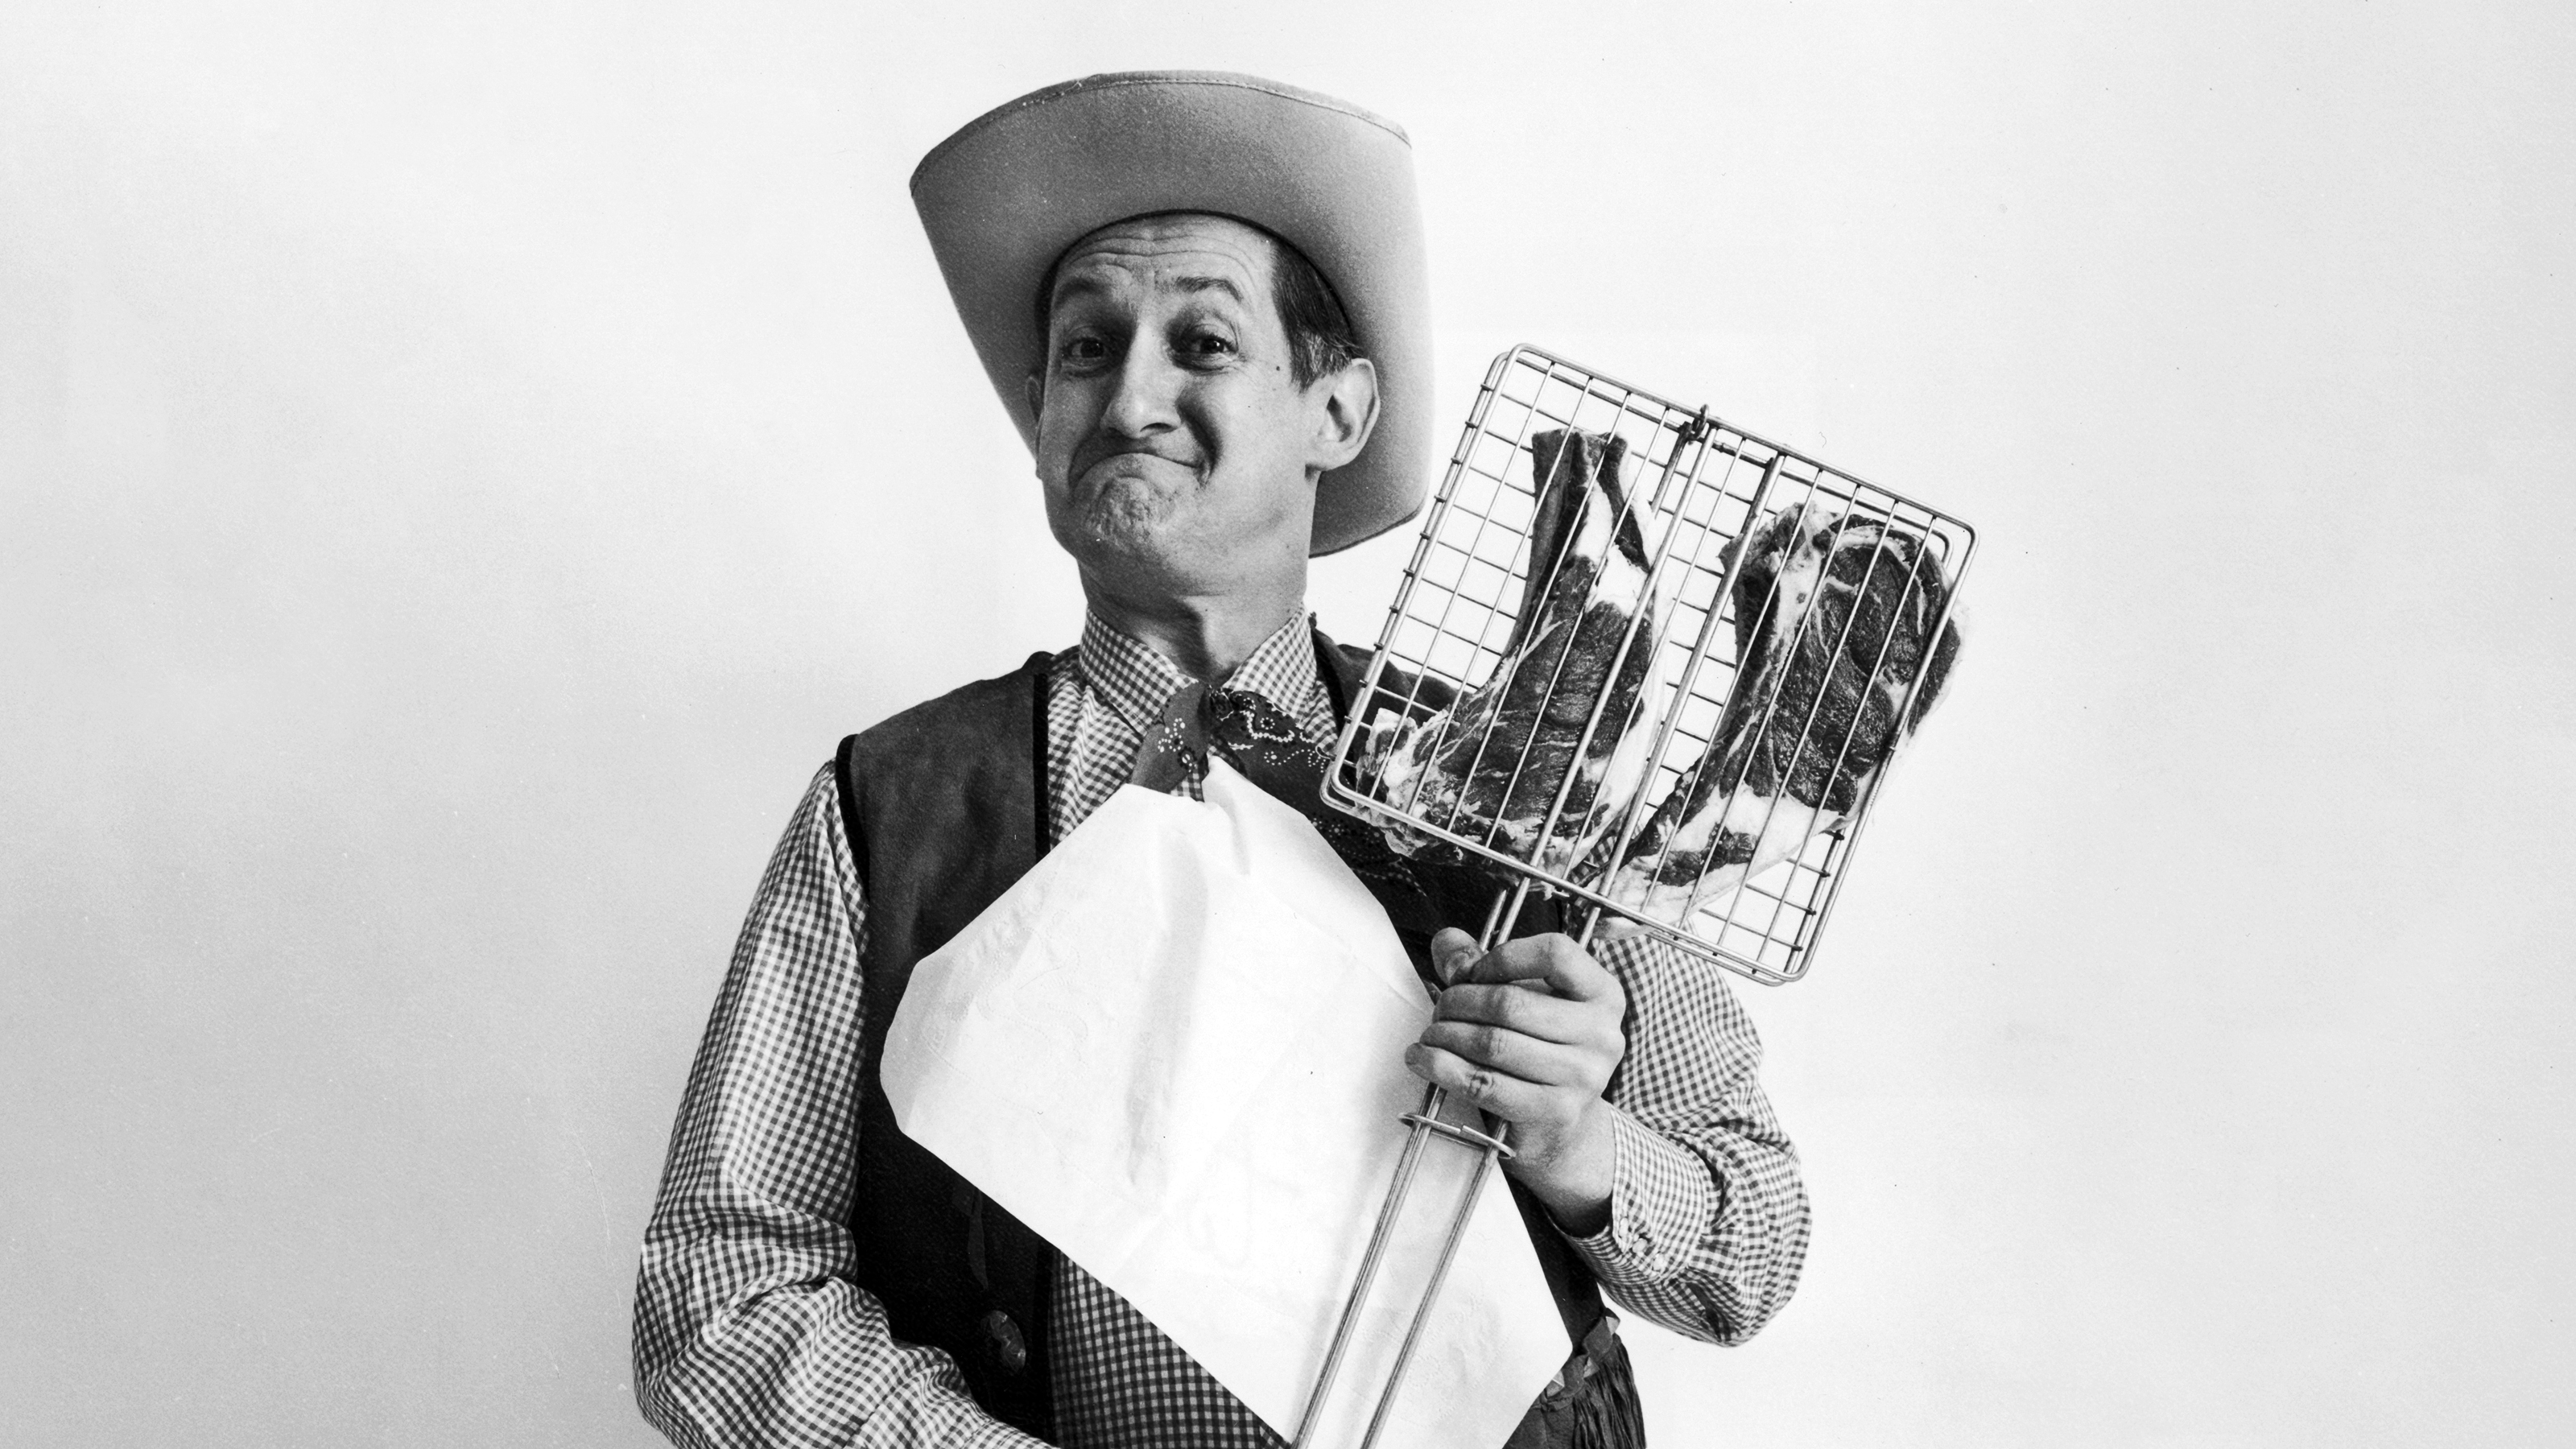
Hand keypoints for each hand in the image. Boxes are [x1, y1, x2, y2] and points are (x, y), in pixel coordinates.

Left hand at [1404, 928, 1626, 1234]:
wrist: (1561, 1127)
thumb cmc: (1538, 1048)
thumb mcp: (1523, 997)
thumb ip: (1482, 964)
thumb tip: (1447, 943)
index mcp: (1602, 992)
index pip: (1556, 952)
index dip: (1502, 957)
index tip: (1474, 973)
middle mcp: (1602, 1033)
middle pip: (1511, 1002)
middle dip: (1459, 1001)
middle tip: (1439, 1008)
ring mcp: (1583, 1076)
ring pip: (1493, 1043)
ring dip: (1446, 1035)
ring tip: (1430, 1035)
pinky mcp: (1555, 1111)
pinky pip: (1486, 1084)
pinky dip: (1443, 1068)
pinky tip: (1424, 1060)